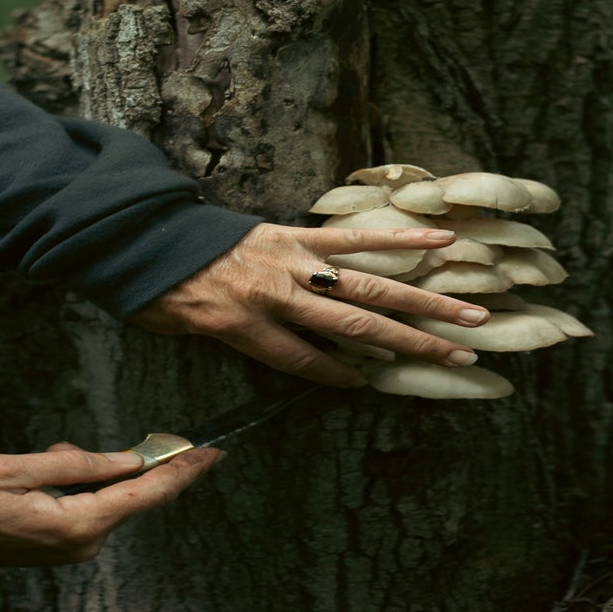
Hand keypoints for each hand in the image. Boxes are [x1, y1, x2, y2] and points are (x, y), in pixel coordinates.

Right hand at [0, 442, 220, 566]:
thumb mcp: (22, 467)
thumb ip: (83, 464)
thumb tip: (133, 461)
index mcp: (77, 526)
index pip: (147, 494)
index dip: (184, 470)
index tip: (213, 450)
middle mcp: (82, 545)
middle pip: (129, 494)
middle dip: (117, 461)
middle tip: (71, 445)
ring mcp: (71, 550)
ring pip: (106, 496)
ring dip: (88, 470)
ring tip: (42, 460)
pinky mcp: (60, 546)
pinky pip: (87, 505)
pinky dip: (78, 483)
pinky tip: (44, 473)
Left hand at [130, 223, 490, 386]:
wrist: (144, 229)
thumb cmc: (158, 286)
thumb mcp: (181, 331)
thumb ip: (231, 343)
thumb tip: (273, 352)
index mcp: (245, 325)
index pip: (302, 360)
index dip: (335, 374)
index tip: (368, 382)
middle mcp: (279, 294)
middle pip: (357, 325)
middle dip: (412, 342)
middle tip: (461, 354)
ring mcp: (294, 260)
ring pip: (368, 285)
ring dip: (422, 300)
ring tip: (468, 313)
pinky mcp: (297, 233)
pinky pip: (351, 238)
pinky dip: (396, 236)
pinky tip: (438, 238)